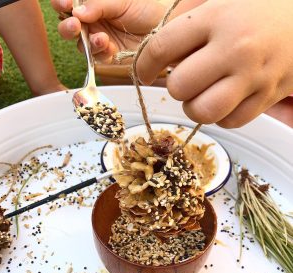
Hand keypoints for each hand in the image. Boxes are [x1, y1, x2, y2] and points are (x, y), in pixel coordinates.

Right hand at [51, 0, 165, 62]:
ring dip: (86, 42)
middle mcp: (92, 23)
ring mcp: (99, 40)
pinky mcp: (108, 56)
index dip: (62, 3)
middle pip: (69, 27)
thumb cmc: (145, 10)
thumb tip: (76, 12)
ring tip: (101, 37)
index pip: (69, 4)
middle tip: (75, 25)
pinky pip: (96, 57)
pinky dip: (100, 52)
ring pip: (80, 45)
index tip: (66, 5)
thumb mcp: (122, 1)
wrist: (162, 29)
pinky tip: (109, 45)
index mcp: (92, 5)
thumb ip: (98, 5)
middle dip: (68, 26)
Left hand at [136, 0, 292, 127]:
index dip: (144, 64)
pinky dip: (220, 116)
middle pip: (180, 87)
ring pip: (203, 111)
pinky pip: (230, 121)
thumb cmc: (261, 6)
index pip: (162, 48)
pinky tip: (224, 99)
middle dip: (175, 87)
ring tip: (201, 94)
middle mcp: (235, 49)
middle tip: (184, 79)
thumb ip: (187, 19)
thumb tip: (158, 48)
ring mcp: (254, 76)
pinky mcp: (268, 97)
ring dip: (194, 107)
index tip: (144, 71)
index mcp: (218, 18)